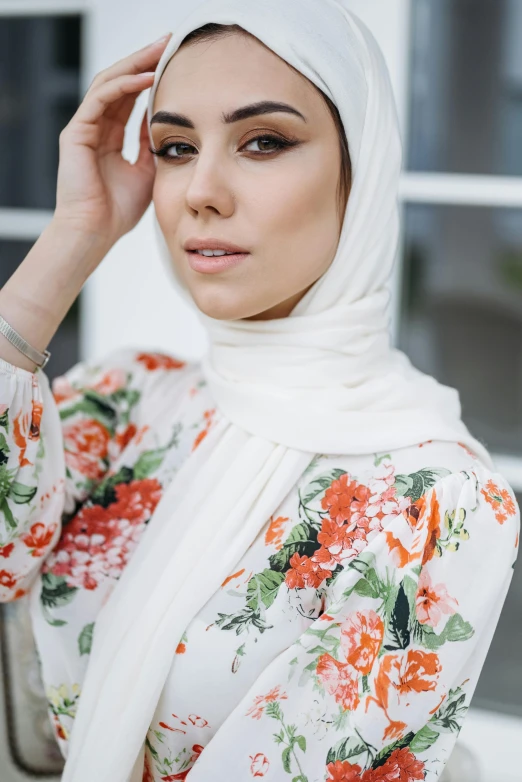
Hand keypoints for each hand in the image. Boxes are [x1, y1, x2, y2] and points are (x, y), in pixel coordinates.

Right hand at [53, 32, 171, 247]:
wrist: (95, 233)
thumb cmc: (117, 212)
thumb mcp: (146, 174)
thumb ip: (153, 149)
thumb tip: (170, 129)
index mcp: (109, 137)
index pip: (130, 97)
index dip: (151, 78)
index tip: (175, 64)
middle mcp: (95, 127)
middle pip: (120, 82)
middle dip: (144, 60)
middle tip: (169, 43)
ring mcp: (84, 128)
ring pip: (109, 83)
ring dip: (135, 64)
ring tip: (160, 50)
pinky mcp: (76, 132)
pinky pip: (100, 99)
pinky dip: (124, 86)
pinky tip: (146, 77)